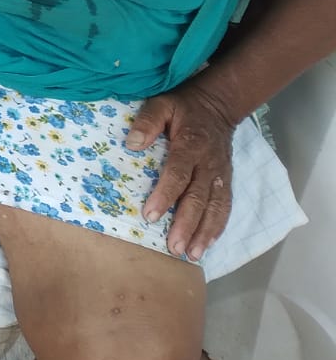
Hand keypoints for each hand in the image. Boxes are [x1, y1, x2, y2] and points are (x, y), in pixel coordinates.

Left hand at [125, 86, 235, 260]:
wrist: (218, 105)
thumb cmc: (183, 107)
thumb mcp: (161, 104)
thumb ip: (147, 122)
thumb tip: (132, 144)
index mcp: (191, 145)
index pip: (177, 174)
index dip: (164, 195)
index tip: (150, 215)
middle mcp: (209, 164)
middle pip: (198, 197)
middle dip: (186, 225)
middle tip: (174, 248)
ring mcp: (220, 174)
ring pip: (215, 207)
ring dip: (204, 233)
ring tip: (192, 254)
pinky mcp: (226, 180)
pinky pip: (225, 206)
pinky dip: (218, 227)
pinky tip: (207, 244)